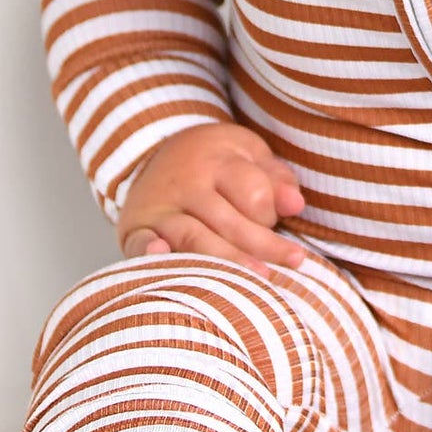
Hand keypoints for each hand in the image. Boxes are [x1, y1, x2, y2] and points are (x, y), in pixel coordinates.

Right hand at [115, 122, 305, 275]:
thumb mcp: (249, 156)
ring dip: (226, 260)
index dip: (271, 213)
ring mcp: (160, 206)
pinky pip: (139, 240)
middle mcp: (187, 182)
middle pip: (228, 221)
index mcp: (219, 160)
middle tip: (293, 262)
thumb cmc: (216, 163)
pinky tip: (159, 252)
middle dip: (263, 246)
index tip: (275, 221)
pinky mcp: (136, 227)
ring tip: (257, 278)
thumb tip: (296, 205)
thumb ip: (276, 180)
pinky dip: (146, 249)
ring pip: (194, 237)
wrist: (152, 152)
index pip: (253, 193)